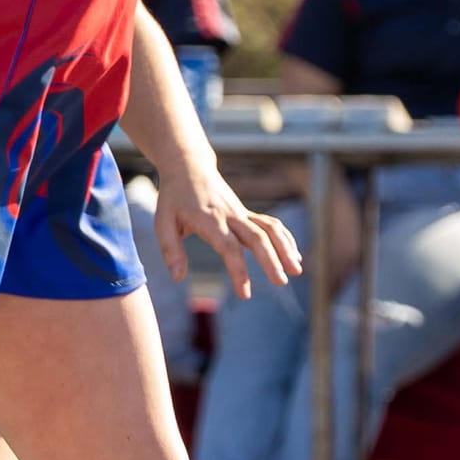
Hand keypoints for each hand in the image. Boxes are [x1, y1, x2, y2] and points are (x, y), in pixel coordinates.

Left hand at [151, 158, 304, 302]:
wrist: (189, 166)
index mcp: (209, 220)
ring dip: (285, 248)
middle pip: (257, 238)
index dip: (239, 270)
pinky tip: (293, 255)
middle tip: (281, 283)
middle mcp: (230, 216)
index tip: (245, 293)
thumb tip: (178, 278)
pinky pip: (270, 224)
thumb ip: (170, 250)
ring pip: (269, 228)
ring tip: (297, 270)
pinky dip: (284, 238)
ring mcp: (241, 212)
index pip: (229, 247)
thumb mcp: (162, 222)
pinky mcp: (246, 212)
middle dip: (272, 260)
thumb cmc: (174, 197)